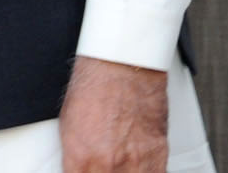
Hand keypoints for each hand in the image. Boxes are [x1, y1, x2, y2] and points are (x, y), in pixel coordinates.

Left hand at [59, 55, 167, 172]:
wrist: (123, 66)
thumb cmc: (95, 88)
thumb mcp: (69, 127)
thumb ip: (76, 159)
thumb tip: (78, 172)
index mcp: (81, 159)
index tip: (85, 172)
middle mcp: (108, 165)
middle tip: (103, 167)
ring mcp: (135, 163)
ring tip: (120, 167)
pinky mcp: (157, 156)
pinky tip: (138, 169)